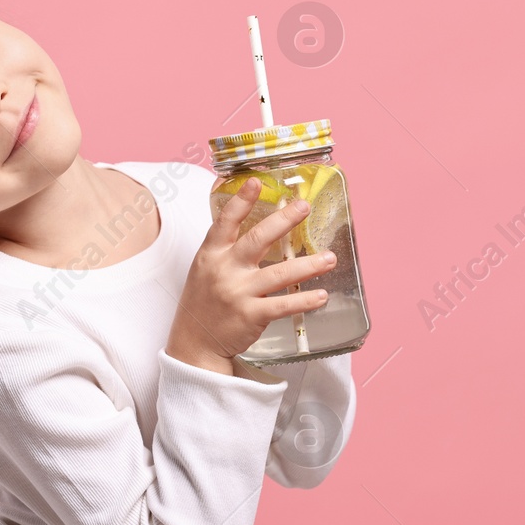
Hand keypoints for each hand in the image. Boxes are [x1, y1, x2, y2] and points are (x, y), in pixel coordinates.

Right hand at [166, 177, 337, 373]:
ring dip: (308, 265)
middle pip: (257, 240)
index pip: (226, 222)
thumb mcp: (205, 268)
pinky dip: (304, 300)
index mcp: (212, 254)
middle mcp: (225, 270)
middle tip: (304, 207)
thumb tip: (259, 225)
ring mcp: (238, 293)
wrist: (195, 342)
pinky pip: (283, 305)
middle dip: (284, 221)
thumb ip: (226, 248)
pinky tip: (321, 295)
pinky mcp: (251, 315)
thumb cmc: (204, 301)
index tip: (257, 183)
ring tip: (330, 258)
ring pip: (279, 274)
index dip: (241, 201)